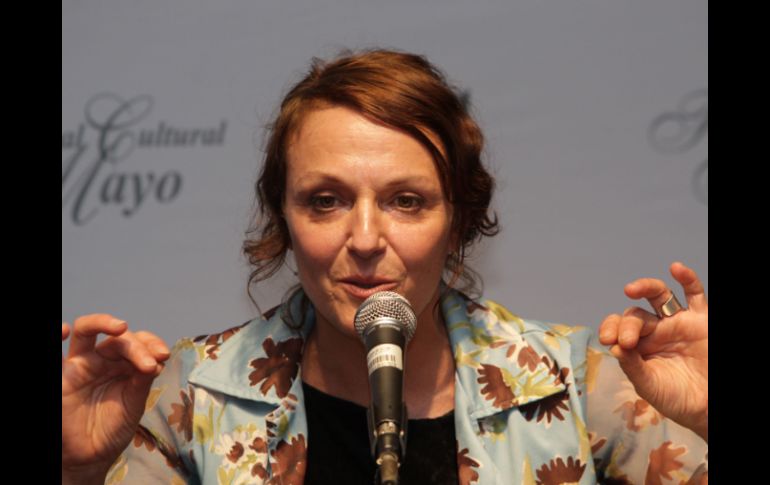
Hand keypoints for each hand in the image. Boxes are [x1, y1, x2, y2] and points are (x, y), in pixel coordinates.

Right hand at [62, 314, 170, 479]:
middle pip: (117, 337)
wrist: (90, 457)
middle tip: (152, 361)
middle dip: (137, 344)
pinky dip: (54, 336)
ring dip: (102, 323)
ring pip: (86, 331)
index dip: (151, 343)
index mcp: (122, 363)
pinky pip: (53, 354)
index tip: (163, 356)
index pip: (137, 342)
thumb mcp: (133, 404)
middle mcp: (101, 359)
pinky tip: (64, 330)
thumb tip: (156, 359)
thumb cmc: (112, 428)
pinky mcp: (62, 376)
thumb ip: (141, 381)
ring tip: (122, 327)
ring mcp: (79, 365)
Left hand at [598, 262, 707, 441]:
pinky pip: (695, 295)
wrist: (705, 407)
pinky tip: (676, 268)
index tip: (607, 340)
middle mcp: (655, 329)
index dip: (611, 328)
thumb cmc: (674, 397)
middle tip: (626, 341)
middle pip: (636, 315)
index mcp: (638, 344)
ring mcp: (678, 322)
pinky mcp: (700, 320)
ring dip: (645, 287)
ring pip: (659, 296)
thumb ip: (632, 366)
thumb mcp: (649, 385)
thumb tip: (614, 347)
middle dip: (627, 325)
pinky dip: (687, 279)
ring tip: (631, 289)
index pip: (619, 327)